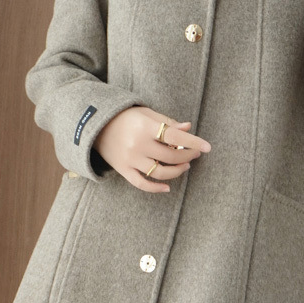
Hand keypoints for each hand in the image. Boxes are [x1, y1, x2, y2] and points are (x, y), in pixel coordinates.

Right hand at [93, 106, 210, 192]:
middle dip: (187, 156)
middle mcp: (137, 145)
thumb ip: (167, 122)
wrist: (95, 126)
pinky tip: (167, 188)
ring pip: (160, 172)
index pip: (174, 136)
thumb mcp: (146, 114)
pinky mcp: (123, 170)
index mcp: (144, 127)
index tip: (208, 147)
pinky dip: (156, 188)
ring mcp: (130, 160)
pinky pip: (142, 184)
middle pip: (170, 157)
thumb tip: (188, 128)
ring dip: (177, 171)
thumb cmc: (125, 117)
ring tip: (185, 166)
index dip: (193, 142)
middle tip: (194, 154)